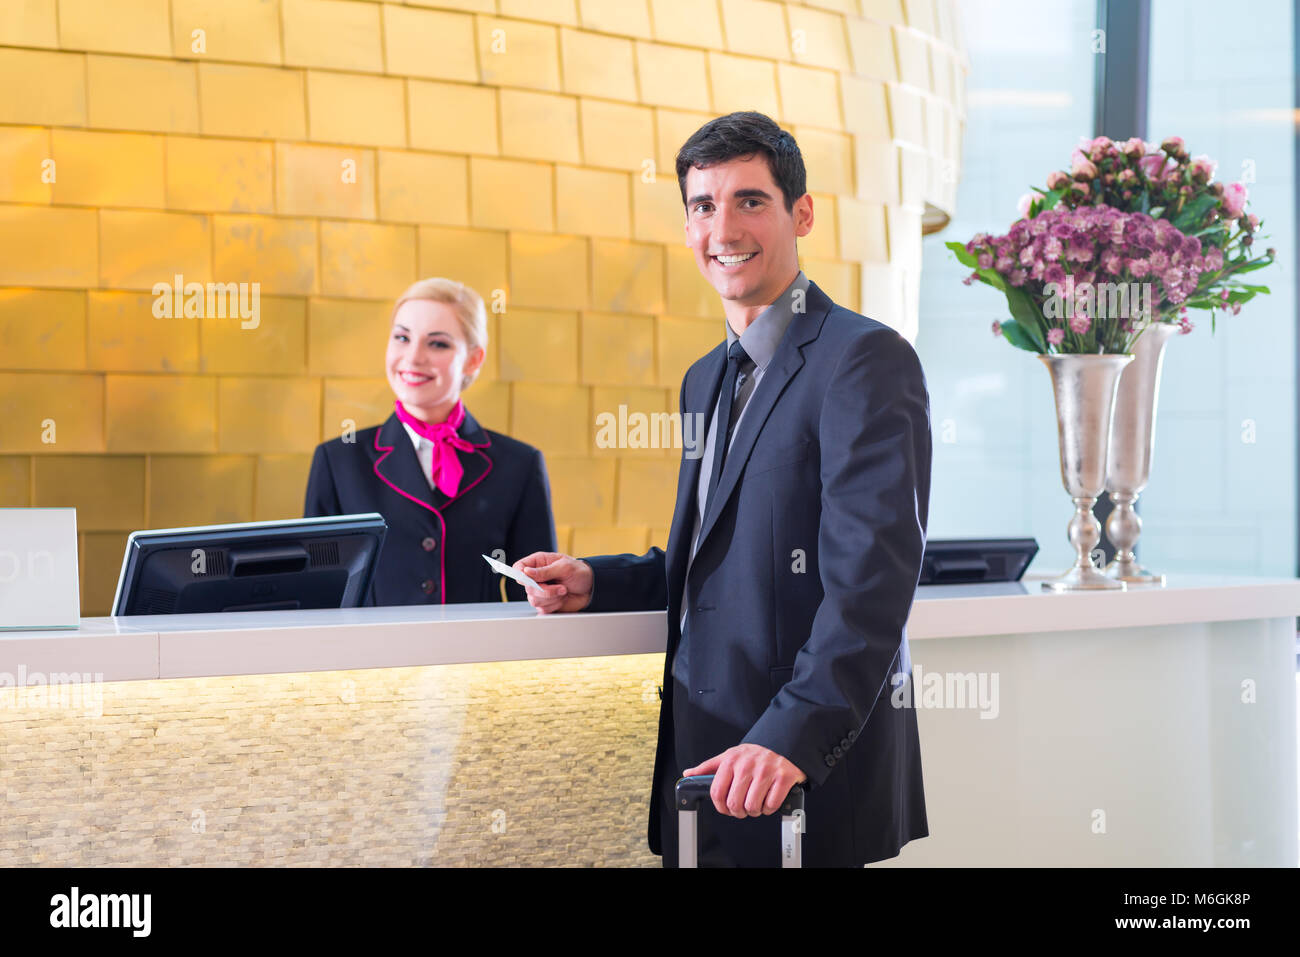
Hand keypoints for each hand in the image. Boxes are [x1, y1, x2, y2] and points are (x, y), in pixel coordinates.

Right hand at [514, 551, 593, 613]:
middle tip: (561, 587)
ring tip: (564, 591)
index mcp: (538, 563)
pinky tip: (562, 599)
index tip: (528, 578)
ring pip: (534, 600)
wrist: (591, 588)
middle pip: (527, 588)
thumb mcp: (565, 567)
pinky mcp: (546, 603)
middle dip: (545, 590)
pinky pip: (542, 609)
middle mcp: (537, 577)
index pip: (519, 567)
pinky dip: (554, 606)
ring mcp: (540, 591)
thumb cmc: (580, 572)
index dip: (520, 574)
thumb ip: (545, 571)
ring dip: (552, 598)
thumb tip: (527, 572)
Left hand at [682, 744, 806, 817]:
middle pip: (734, 803)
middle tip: (742, 808)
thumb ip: (708, 767)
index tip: (725, 809)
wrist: (782, 743)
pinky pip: (771, 805)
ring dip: (754, 811)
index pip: (717, 793)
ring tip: (756, 803)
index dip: (720, 807)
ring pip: (752, 807)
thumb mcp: (729, 756)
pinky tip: (768, 799)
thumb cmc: (754, 754)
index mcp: (731, 761)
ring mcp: (766, 771)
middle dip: (738, 811)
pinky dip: (769, 808)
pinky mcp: (783, 777)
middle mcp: (747, 765)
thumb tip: (688, 774)